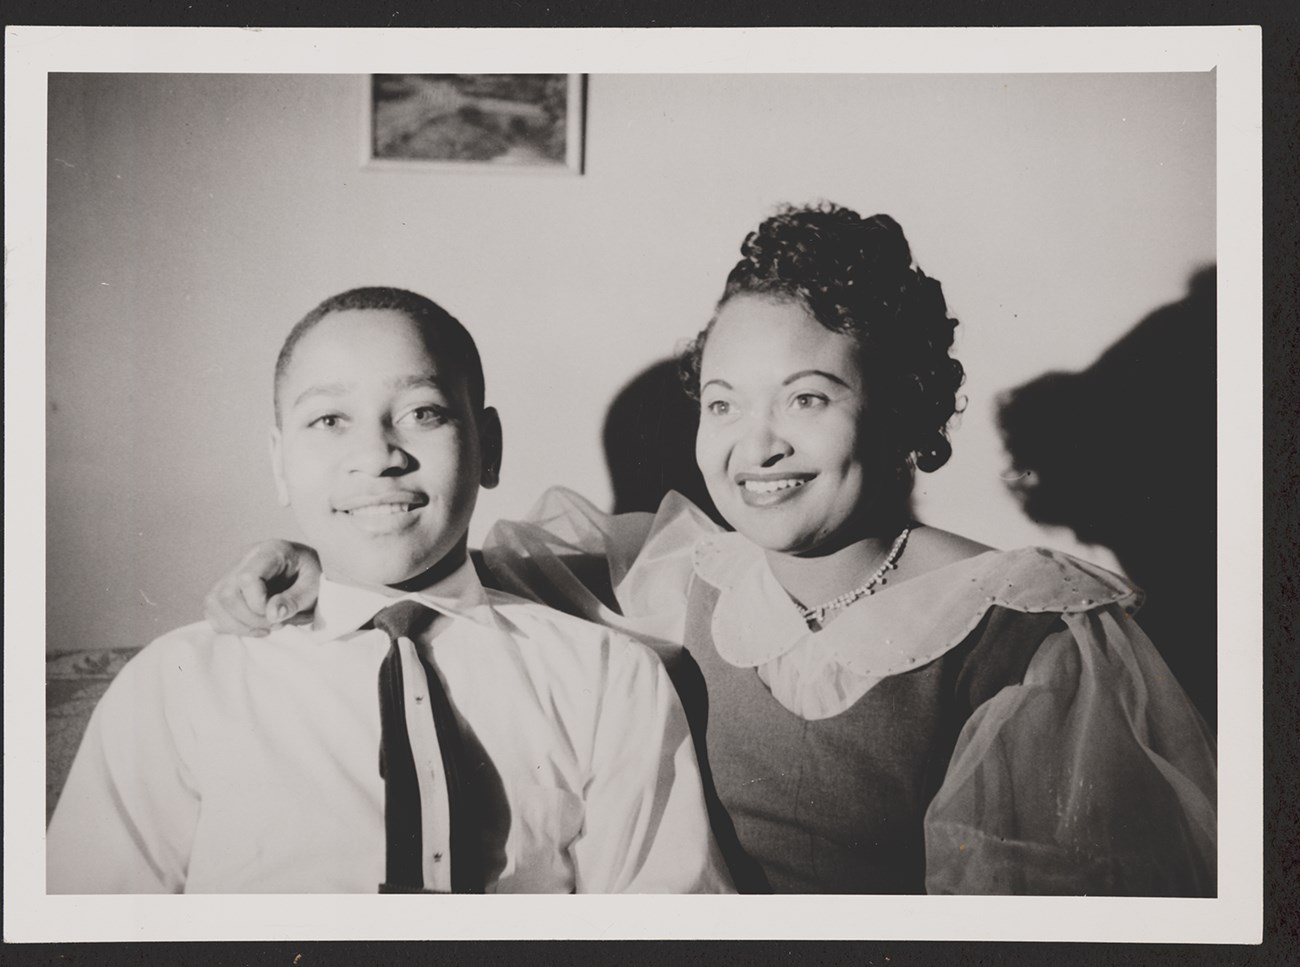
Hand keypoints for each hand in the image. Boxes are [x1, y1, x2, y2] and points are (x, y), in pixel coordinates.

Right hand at [204, 540, 321, 635]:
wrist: (308, 570)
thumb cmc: (312, 575)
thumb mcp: (314, 586)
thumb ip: (295, 599)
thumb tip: (271, 615)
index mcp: (270, 551)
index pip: (247, 578)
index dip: (258, 603)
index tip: (278, 615)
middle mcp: (246, 558)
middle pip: (226, 594)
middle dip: (250, 618)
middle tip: (275, 624)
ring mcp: (232, 571)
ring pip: (214, 602)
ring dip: (238, 624)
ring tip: (266, 627)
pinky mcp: (226, 587)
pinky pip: (212, 610)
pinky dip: (230, 625)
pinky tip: (253, 627)